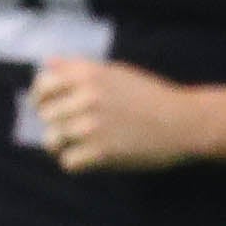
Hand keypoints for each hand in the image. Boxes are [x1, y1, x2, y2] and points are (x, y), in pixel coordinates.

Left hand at [31, 58, 225, 172]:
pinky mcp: (102, 152)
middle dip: (56, 124)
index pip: (43, 84)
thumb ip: (79, 68)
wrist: (184, 122)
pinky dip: (77, 163)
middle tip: (76, 130)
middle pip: (46, 116)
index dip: (42, 98)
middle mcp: (86, 97)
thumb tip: (48, 62)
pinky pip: (68, 162)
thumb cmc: (151, 96)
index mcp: (88, 74)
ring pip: (52, 140)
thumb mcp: (116, 71)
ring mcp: (92, 125)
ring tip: (83, 145)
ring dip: (64, 145)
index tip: (49, 107)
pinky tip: (92, 158)